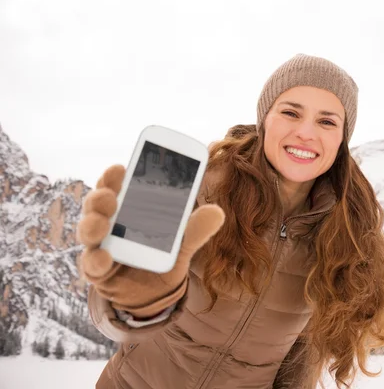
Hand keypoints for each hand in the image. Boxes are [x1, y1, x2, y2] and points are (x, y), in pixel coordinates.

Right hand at [77, 164, 223, 318]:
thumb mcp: (182, 242)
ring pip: (88, 231)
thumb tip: (218, 212)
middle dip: (101, 197)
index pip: (115, 187)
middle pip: (97, 205)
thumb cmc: (162, 255)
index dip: (113, 177)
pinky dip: (97, 260)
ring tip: (102, 223)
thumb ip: (196, 228)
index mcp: (126, 208)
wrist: (155, 292)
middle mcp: (108, 223)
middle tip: (110, 195)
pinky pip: (92, 264)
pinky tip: (106, 257)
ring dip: (93, 224)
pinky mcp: (98, 270)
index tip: (120, 167)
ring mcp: (100, 246)